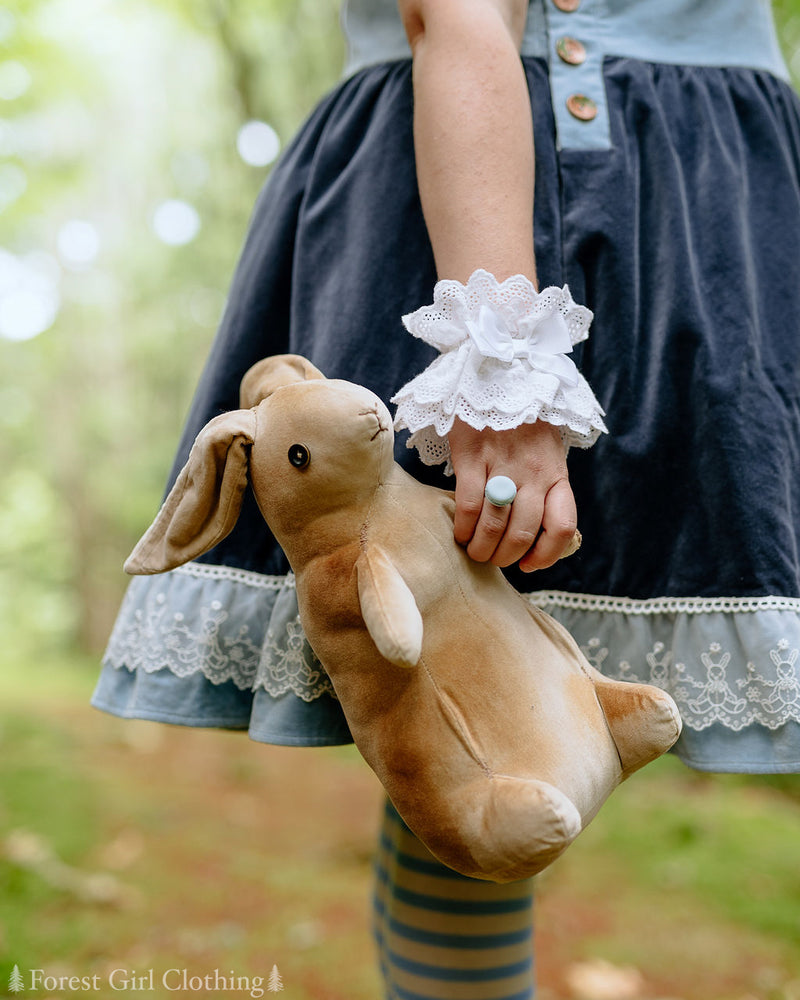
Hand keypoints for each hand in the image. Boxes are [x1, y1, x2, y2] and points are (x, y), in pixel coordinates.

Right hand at [447, 418, 576, 571]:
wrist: (498, 378)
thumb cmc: (522, 424)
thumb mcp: (547, 454)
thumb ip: (545, 487)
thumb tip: (534, 533)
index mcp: (556, 474)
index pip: (562, 526)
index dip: (547, 555)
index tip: (529, 565)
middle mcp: (534, 473)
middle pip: (523, 533)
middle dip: (505, 557)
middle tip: (492, 558)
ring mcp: (503, 464)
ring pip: (495, 525)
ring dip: (482, 548)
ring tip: (474, 551)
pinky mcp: (473, 456)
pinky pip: (469, 505)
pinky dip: (464, 527)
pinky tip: (460, 532)